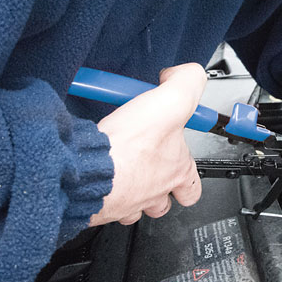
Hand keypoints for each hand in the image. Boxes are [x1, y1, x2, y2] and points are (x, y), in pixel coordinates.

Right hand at [89, 63, 205, 226]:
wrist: (87, 170)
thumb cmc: (128, 147)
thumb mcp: (171, 102)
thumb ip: (186, 83)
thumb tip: (186, 74)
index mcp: (177, 171)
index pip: (194, 183)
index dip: (188, 167)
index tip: (178, 149)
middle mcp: (156, 192)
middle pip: (166, 200)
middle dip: (161, 186)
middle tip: (151, 165)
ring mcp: (130, 203)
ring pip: (139, 207)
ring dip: (136, 194)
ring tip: (127, 173)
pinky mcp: (102, 206)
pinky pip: (108, 206)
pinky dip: (106, 194)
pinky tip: (101, 177)